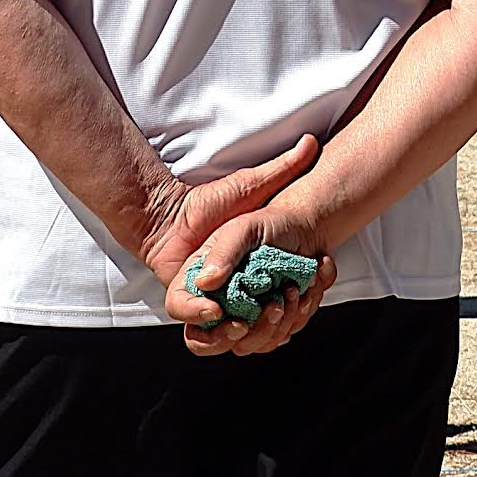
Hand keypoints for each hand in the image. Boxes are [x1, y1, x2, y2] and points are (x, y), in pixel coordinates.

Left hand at [139, 136, 334, 355]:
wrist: (165, 216)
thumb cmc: (209, 202)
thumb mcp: (251, 185)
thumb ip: (282, 168)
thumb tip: (311, 142)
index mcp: (260, 269)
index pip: (290, 294)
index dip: (302, 297)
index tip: (305, 288)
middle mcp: (241, 289)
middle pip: (269, 322)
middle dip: (277, 319)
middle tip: (281, 303)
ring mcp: (217, 301)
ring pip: (239, 334)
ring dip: (247, 330)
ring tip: (249, 314)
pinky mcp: (192, 309)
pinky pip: (203, 334)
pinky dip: (208, 326)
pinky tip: (215, 313)